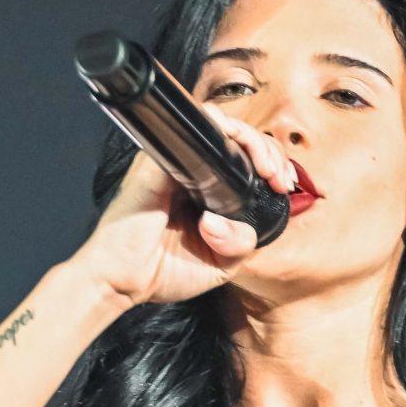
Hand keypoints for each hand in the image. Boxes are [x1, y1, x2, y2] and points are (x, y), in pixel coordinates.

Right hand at [79, 108, 298, 309]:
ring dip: (252, 139)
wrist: (122, 280)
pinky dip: (223, 131)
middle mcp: (190, 171)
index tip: (283, 187)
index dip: (269, 166)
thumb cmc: (161, 271)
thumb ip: (242, 243)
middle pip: (237, 138)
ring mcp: (174, 162)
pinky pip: (195, 128)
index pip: (243, 162)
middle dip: (269, 151)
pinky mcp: (161, 160)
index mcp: (205, 192)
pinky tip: (241, 155)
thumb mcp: (220, 265)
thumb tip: (241, 223)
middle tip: (279, 177)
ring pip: (220, 126)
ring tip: (267, 169)